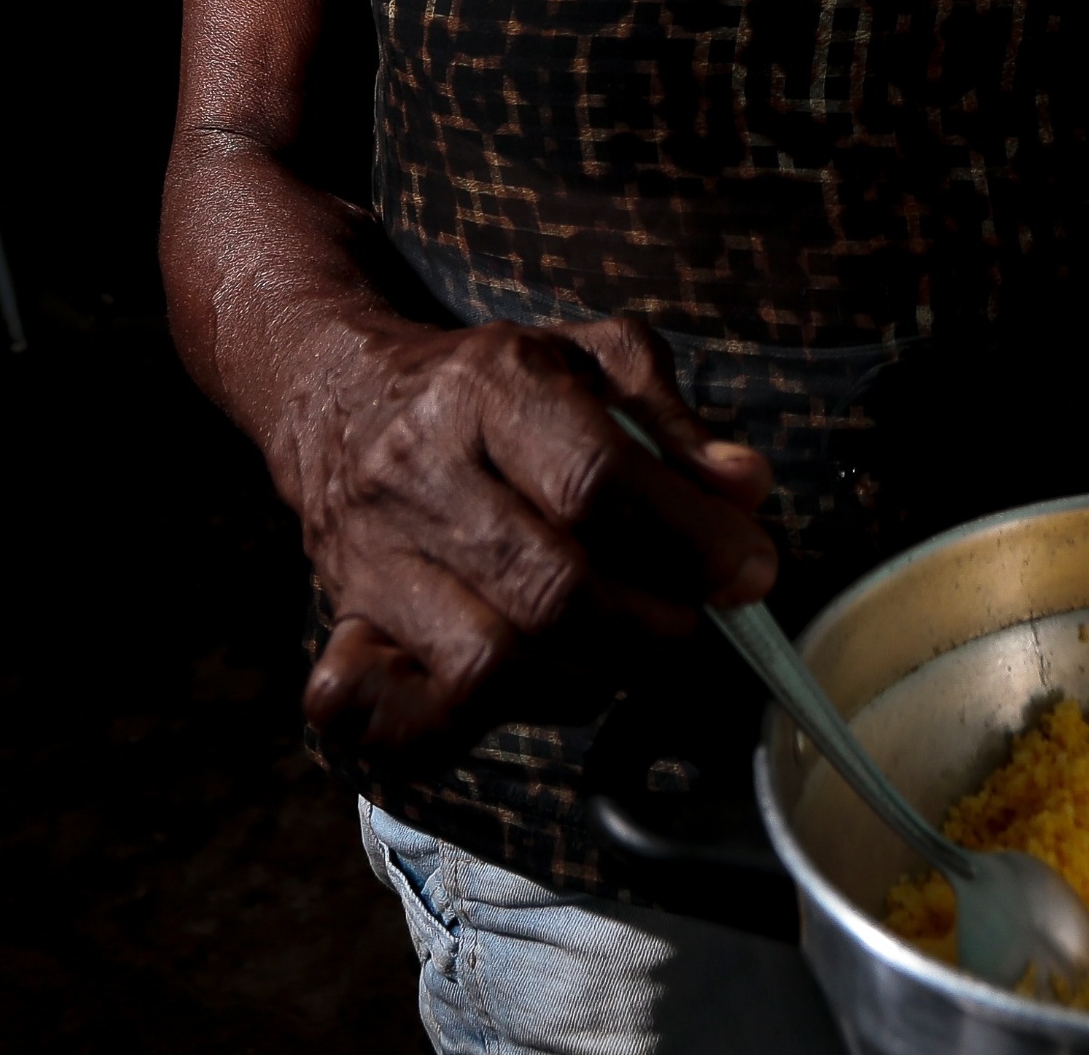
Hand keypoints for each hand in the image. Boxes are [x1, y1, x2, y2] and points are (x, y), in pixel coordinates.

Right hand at [291, 312, 775, 753]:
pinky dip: (459, 729)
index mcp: (491, 384)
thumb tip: (745, 489)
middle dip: (650, 626)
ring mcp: (373, 554)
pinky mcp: (344, 624)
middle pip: (552, 590)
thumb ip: (674, 423)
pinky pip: (390, 717)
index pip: (597, 481)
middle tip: (686, 619)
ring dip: (583, 679)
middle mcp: (420, 467)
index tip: (749, 570)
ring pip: (489, 665)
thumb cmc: (492, 383)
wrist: (340, 394)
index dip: (690, 540)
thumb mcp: (593, 359)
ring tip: (616, 649)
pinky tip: (517, 688)